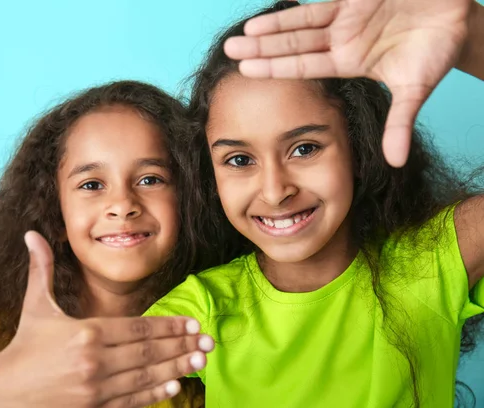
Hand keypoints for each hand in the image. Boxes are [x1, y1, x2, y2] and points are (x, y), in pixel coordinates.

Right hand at [0, 231, 212, 407]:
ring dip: (176, 367)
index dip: (168, 326)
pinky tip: (175, 386)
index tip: (192, 323)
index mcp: (86, 333)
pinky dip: (155, 393)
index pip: (139, 327)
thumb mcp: (34, 307)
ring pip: (145, 375)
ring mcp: (96, 389)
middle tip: (208, 342)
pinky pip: (132, 401)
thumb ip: (40, 270)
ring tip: (200, 361)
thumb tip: (31, 234)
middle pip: (148, 351)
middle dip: (182, 345)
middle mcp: (96, 362)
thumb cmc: (23, 348)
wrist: (3, 395)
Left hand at [224, 0, 472, 166]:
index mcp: (348, 61)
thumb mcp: (415, 90)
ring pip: (303, 21)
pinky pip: (324, 0)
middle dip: (262, 49)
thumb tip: (395, 163)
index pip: (302, 66)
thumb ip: (400, 123)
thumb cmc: (437, 51)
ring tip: (244, 33)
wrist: (458, 19)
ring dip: (274, 27)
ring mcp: (349, 15)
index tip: (246, 73)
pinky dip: (299, 6)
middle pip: (293, 45)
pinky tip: (275, 9)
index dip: (275, 68)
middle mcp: (342, 38)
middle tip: (229, 52)